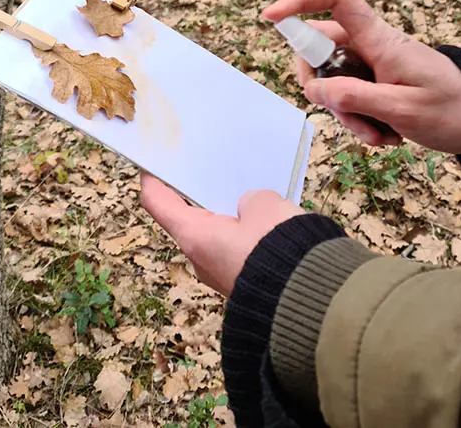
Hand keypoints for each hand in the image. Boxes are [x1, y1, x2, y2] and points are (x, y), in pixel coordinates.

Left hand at [140, 173, 305, 295]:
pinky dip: (247, 234)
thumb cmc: (278, 248)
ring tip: (248, 193)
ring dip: (230, 217)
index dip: (153, 179)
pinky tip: (268, 220)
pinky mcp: (244, 282)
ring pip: (218, 236)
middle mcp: (201, 260)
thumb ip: (251, 200)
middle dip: (201, 196)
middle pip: (190, 219)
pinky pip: (238, 250)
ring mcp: (222, 275)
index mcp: (195, 237)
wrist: (308, 299)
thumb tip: (249, 210)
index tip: (153, 162)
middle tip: (211, 169)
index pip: (159, 203)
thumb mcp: (264, 206)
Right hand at [262, 0, 460, 153]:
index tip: (271, 18)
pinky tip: (387, 134)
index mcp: (381, 40)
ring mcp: (373, 64)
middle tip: (349, 116)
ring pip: (332, 81)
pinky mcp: (376, 83)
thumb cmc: (456, 110)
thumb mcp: (405, 110)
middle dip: (322, 88)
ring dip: (346, 113)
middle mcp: (372, 45)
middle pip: (319, 49)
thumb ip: (358, 98)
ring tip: (380, 135)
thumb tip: (316, 91)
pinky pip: (349, 97)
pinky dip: (359, 120)